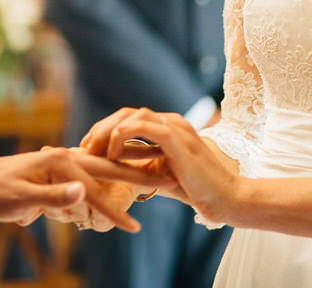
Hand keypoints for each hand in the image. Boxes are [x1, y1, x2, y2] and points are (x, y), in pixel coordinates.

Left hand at [0, 147, 171, 232]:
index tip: (135, 227)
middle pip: (109, 169)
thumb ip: (55, 196)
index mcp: (60, 162)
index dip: (114, 211)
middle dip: (136, 178)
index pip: (95, 190)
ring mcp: (63, 161)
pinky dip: (106, 182)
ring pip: (101, 172)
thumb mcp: (23, 198)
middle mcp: (66, 156)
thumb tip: (84, 194)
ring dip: (123, 180)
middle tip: (165, 181)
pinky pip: (89, 176)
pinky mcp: (59, 169)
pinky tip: (117, 183)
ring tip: (149, 184)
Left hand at [80, 107, 241, 226]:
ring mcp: (176, 127)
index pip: (128, 117)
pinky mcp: (178, 139)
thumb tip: (112, 169)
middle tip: (85, 147)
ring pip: (131, 116)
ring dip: (107, 131)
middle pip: (126, 112)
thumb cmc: (195, 190)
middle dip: (100, 128)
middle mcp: (171, 121)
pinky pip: (143, 127)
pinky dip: (122, 136)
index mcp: (168, 126)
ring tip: (94, 151)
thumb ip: (139, 166)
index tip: (88, 148)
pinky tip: (112, 153)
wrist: (226, 200)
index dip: (105, 129)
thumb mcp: (159, 175)